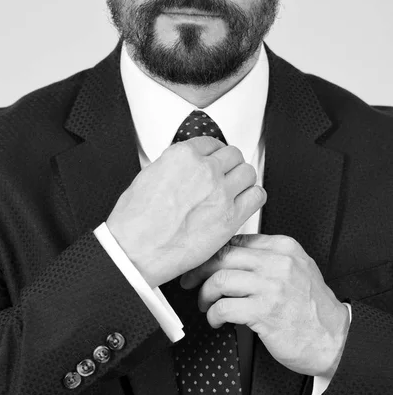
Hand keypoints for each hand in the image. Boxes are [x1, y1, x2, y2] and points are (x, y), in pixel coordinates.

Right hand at [106, 137, 266, 287]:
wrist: (137, 251)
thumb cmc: (135, 222)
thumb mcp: (148, 178)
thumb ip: (172, 168)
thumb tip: (184, 171)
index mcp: (183, 156)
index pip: (211, 143)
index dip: (214, 155)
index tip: (214, 164)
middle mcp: (205, 170)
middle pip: (233, 155)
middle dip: (229, 166)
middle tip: (224, 179)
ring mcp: (220, 193)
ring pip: (248, 173)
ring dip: (243, 181)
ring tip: (234, 192)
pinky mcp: (230, 217)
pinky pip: (257, 197)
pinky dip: (253, 198)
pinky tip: (243, 205)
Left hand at [180, 234, 350, 376]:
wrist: (334, 339)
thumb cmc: (314, 309)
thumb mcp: (298, 270)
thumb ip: (269, 259)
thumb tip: (231, 256)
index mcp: (284, 248)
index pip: (236, 241)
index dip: (212, 253)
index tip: (202, 263)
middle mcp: (277, 263)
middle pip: (223, 257)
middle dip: (199, 271)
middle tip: (192, 282)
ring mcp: (271, 287)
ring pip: (219, 280)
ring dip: (205, 295)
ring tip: (207, 305)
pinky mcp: (264, 312)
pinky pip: (223, 307)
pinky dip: (213, 315)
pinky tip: (216, 320)